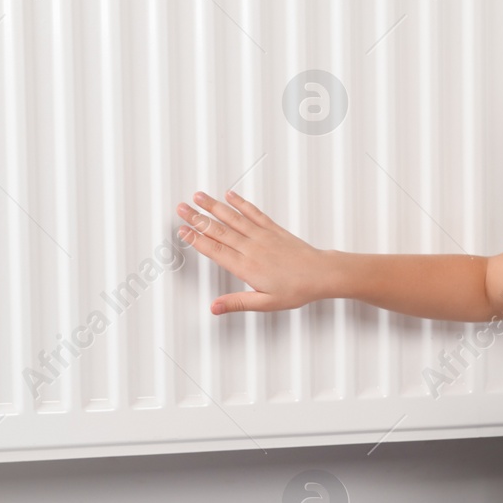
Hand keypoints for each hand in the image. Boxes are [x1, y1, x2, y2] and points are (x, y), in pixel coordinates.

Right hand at [175, 190, 329, 314]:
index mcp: (246, 267)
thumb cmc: (297, 290)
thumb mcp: (265, 303)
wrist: (322, 274)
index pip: (215, 250)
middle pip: (219, 231)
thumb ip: (237, 303)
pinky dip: (241, 203)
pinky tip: (230, 195)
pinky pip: (254, 213)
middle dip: (197, 219)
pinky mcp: (273, 229)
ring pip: (233, 218)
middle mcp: (252, 248)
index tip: (181, 230)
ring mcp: (262, 236)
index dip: (196, 239)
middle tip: (181, 208)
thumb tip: (214, 308)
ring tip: (198, 196)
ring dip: (214, 206)